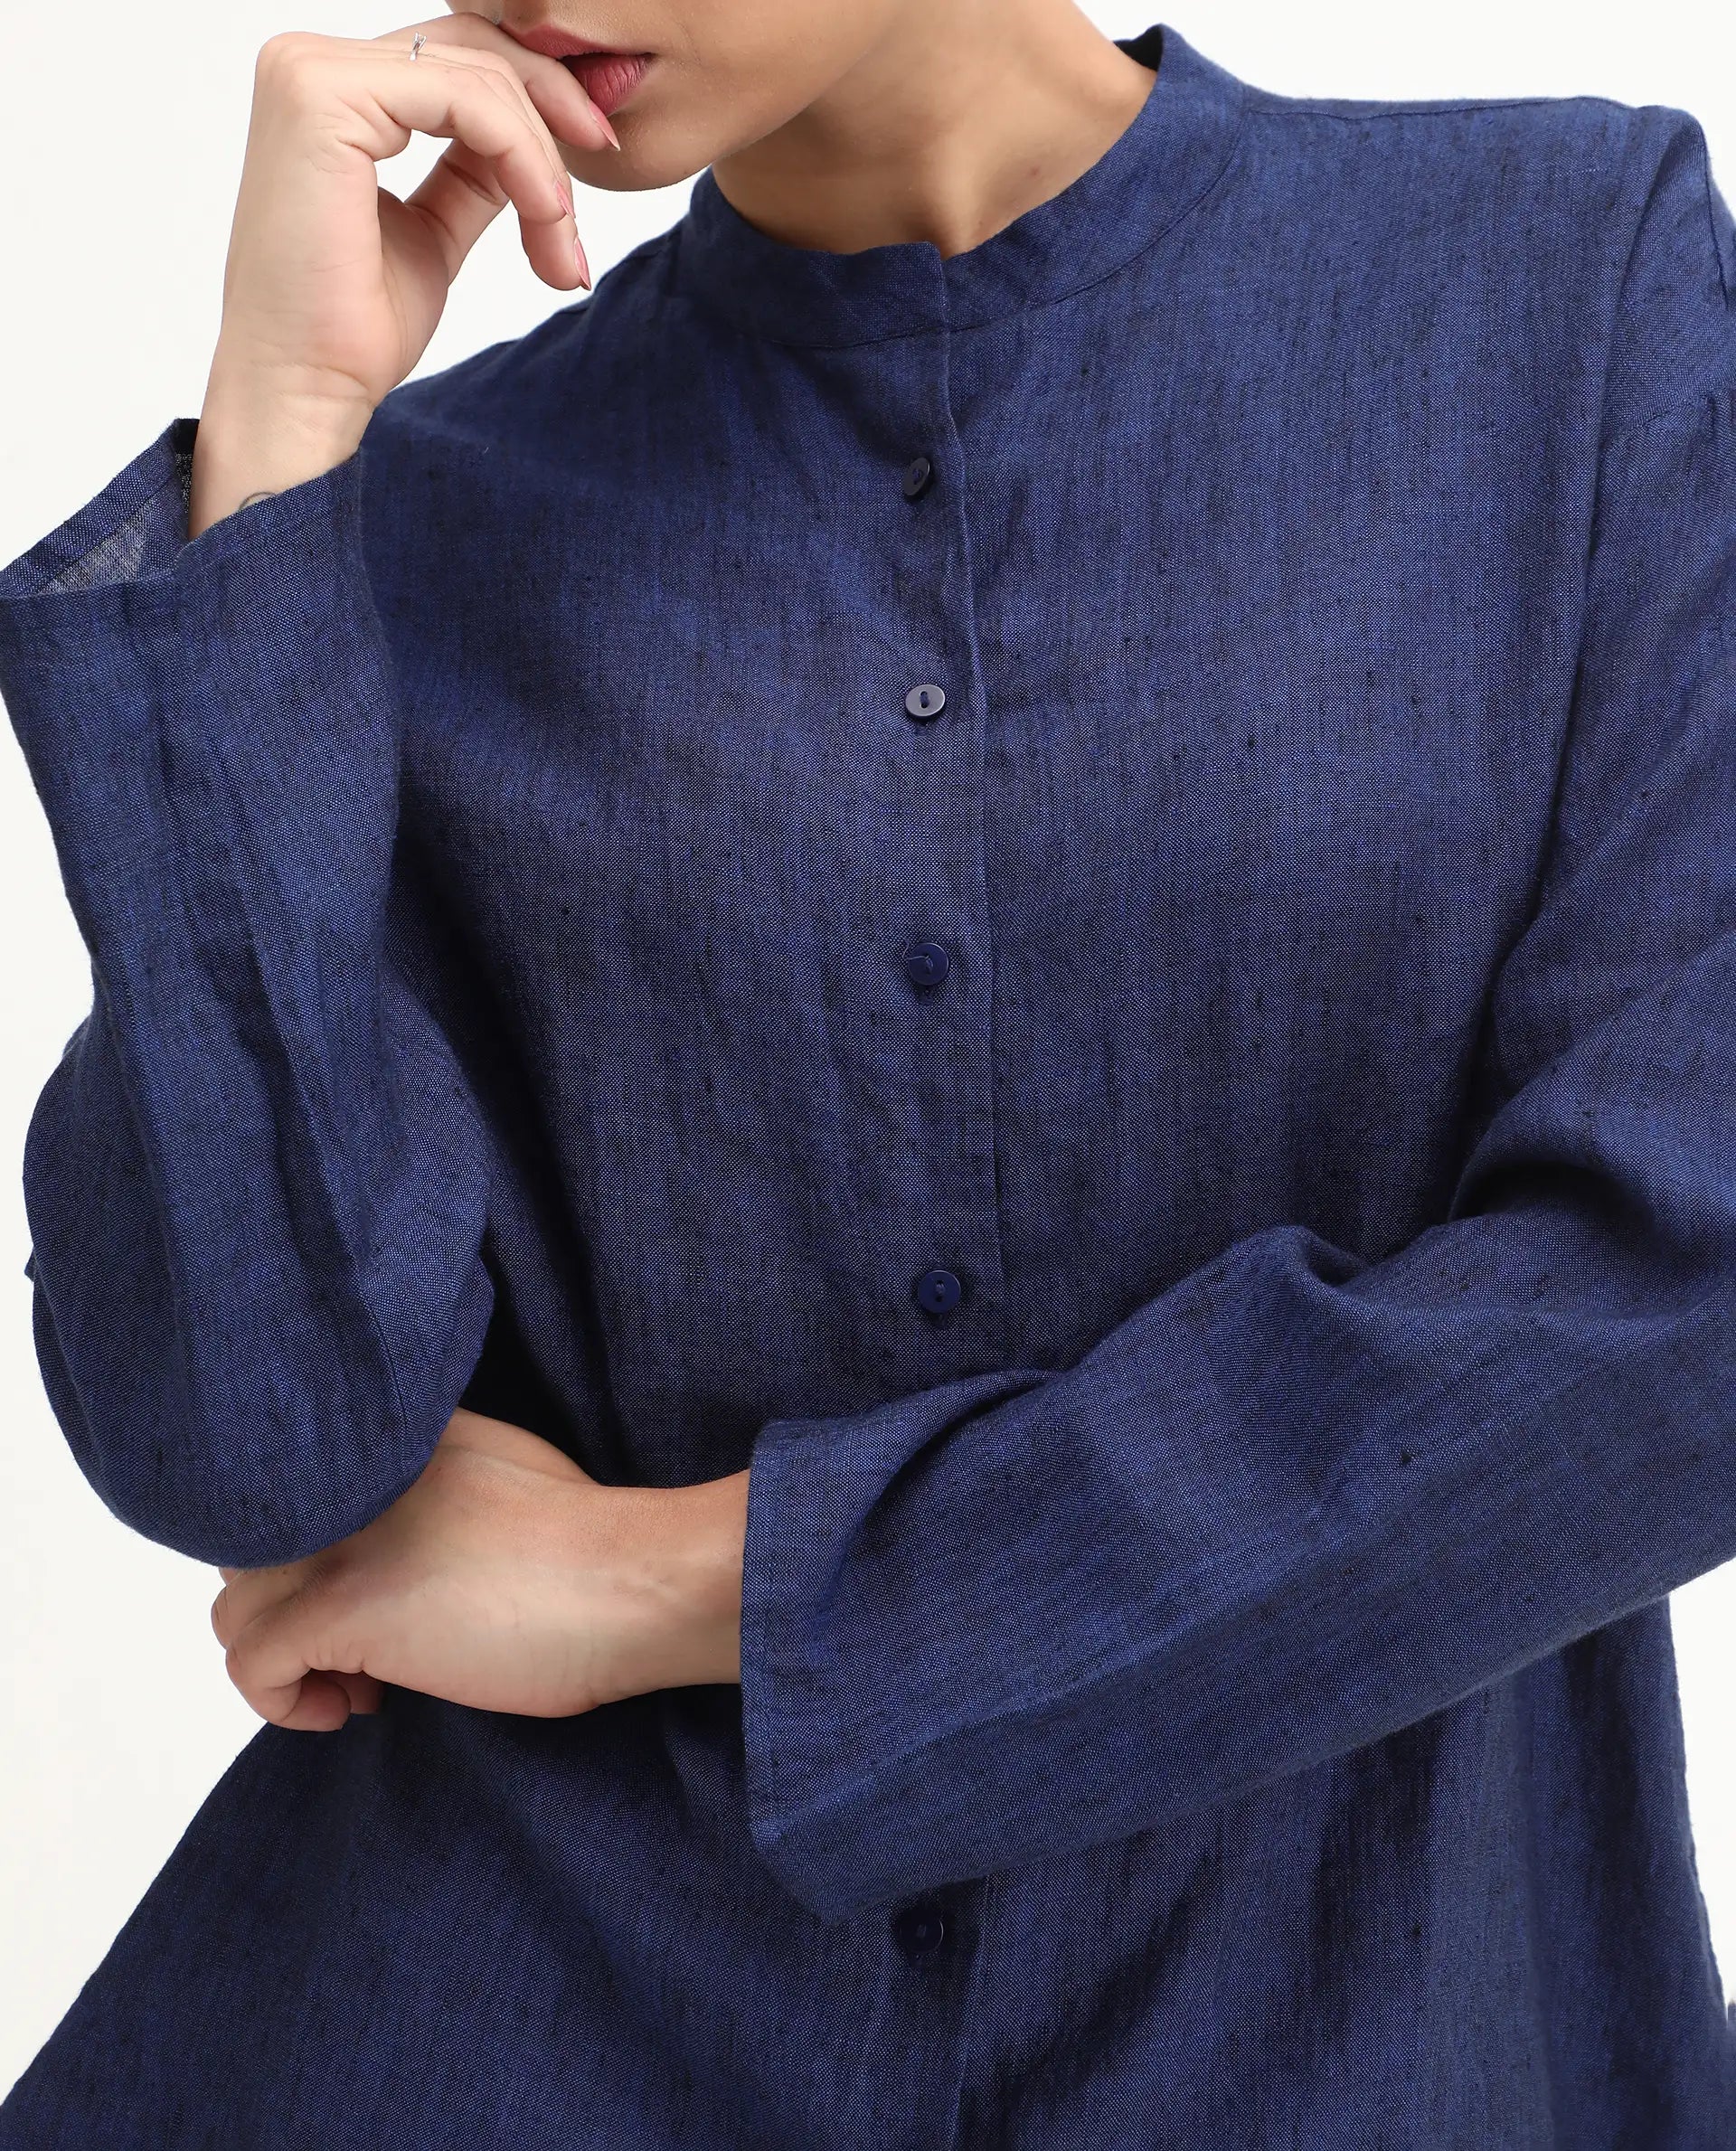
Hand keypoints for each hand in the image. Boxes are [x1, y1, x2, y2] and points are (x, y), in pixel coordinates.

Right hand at [190, 16, 617, 529]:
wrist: (306, 389)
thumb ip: (471, 174)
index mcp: (326, 91)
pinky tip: (547, 218)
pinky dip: (525, 158)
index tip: (581, 181)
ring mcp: (309, 71)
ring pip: (479, 79)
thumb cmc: (352, 331)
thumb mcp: (432, 232)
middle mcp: (307, 63)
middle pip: (470, 52)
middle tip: (583, 209)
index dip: (535, 110)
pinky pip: (468, 101)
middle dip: (551, 121)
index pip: (454, 64)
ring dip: (543, 164)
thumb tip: (529, 140)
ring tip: (560, 248)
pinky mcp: (323, 94)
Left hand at [209, 1407, 747, 1732]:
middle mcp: (354, 1475)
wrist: (637, 1582)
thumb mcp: (505, 1467)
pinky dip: (281, 1703)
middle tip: (358, 1654)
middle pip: (251, 1545)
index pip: (292, 1492)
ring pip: (237, 1605)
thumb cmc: (595, 1548)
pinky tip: (346, 1711)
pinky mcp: (345, 1608)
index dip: (313, 1555)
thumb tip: (397, 1533)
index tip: (370, 1596)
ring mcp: (346, 1538)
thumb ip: (430, 1482)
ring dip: (284, 1657)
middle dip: (290, 1607)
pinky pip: (251, 1663)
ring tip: (358, 1687)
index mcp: (394, 1436)